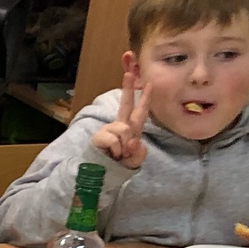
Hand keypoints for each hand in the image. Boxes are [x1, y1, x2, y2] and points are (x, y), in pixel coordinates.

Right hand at [89, 54, 150, 168]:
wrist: (104, 174)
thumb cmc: (120, 165)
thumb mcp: (136, 159)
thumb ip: (139, 150)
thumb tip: (132, 140)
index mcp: (131, 129)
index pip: (140, 111)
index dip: (145, 98)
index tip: (149, 83)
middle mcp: (120, 126)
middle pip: (125, 104)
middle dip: (128, 89)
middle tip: (128, 72)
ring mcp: (108, 129)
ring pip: (124, 129)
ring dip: (124, 145)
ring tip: (120, 154)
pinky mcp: (99, 136)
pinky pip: (114, 140)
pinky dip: (116, 150)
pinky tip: (112, 154)